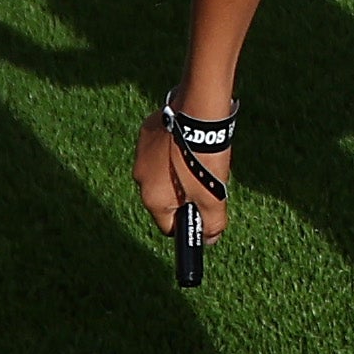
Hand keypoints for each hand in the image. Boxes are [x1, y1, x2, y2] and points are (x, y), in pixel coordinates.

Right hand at [135, 116, 227, 251]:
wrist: (198, 113)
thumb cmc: (204, 158)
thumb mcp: (213, 196)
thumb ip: (211, 224)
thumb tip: (209, 240)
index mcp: (153, 200)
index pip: (169, 226)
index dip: (188, 222)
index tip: (202, 210)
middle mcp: (140, 180)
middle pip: (164, 199)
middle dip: (183, 195)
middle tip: (204, 181)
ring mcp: (140, 156)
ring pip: (160, 174)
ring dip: (175, 172)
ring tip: (196, 159)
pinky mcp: (145, 134)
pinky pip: (158, 152)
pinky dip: (171, 151)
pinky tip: (187, 142)